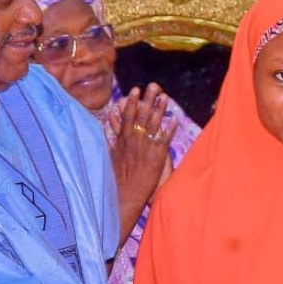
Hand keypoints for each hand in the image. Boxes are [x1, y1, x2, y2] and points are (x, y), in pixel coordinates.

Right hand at [110, 84, 177, 245]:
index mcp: (122, 141)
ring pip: (154, 125)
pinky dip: (169, 130)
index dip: (132, 103)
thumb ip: (110, 142)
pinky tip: (175, 120)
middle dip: (148, 100)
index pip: (127, 117)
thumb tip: (106, 130)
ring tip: (166, 96)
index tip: (136, 90)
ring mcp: (145, 149)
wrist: (123, 197)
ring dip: (160, 110)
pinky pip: (164, 141)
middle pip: (142, 117)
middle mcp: (133, 142)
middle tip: (154, 85)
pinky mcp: (155, 159)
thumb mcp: (108, 158)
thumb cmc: (114, 181)